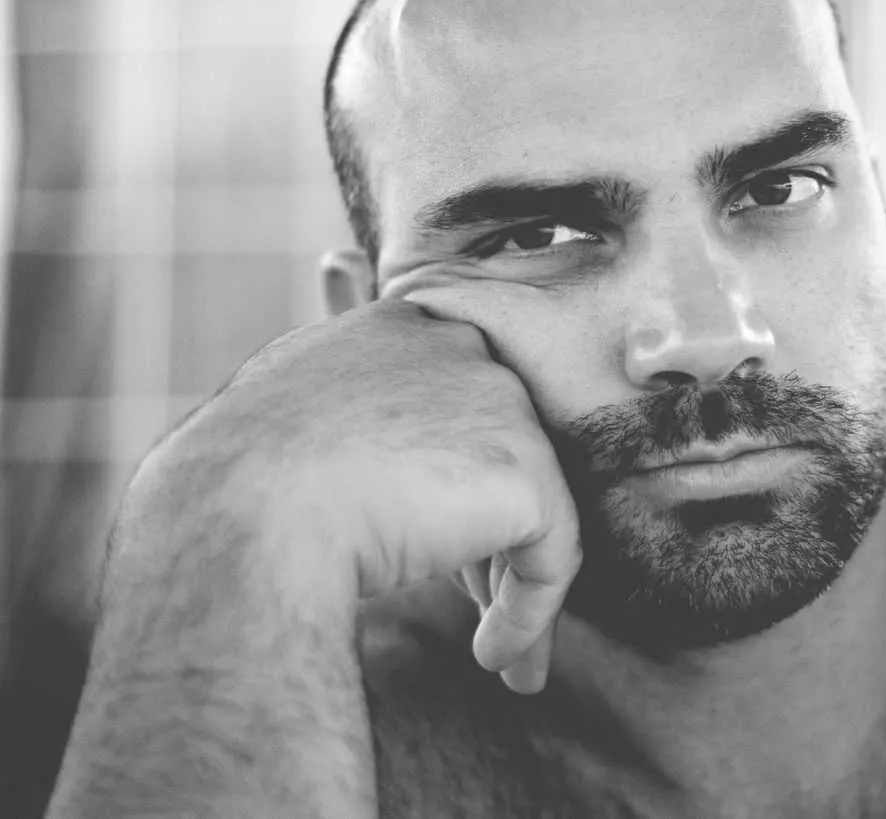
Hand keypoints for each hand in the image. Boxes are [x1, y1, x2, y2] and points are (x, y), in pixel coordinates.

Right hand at [118, 298, 580, 691]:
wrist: (240, 519)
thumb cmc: (235, 490)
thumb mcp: (285, 428)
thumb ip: (344, 428)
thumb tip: (368, 480)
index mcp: (396, 328)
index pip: (452, 408)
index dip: (446, 484)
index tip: (429, 544)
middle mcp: (459, 347)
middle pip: (497, 453)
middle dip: (489, 537)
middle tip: (477, 605)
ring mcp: (499, 404)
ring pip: (530, 506)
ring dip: (512, 585)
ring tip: (495, 651)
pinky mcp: (526, 472)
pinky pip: (551, 554)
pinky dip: (530, 613)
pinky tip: (494, 656)